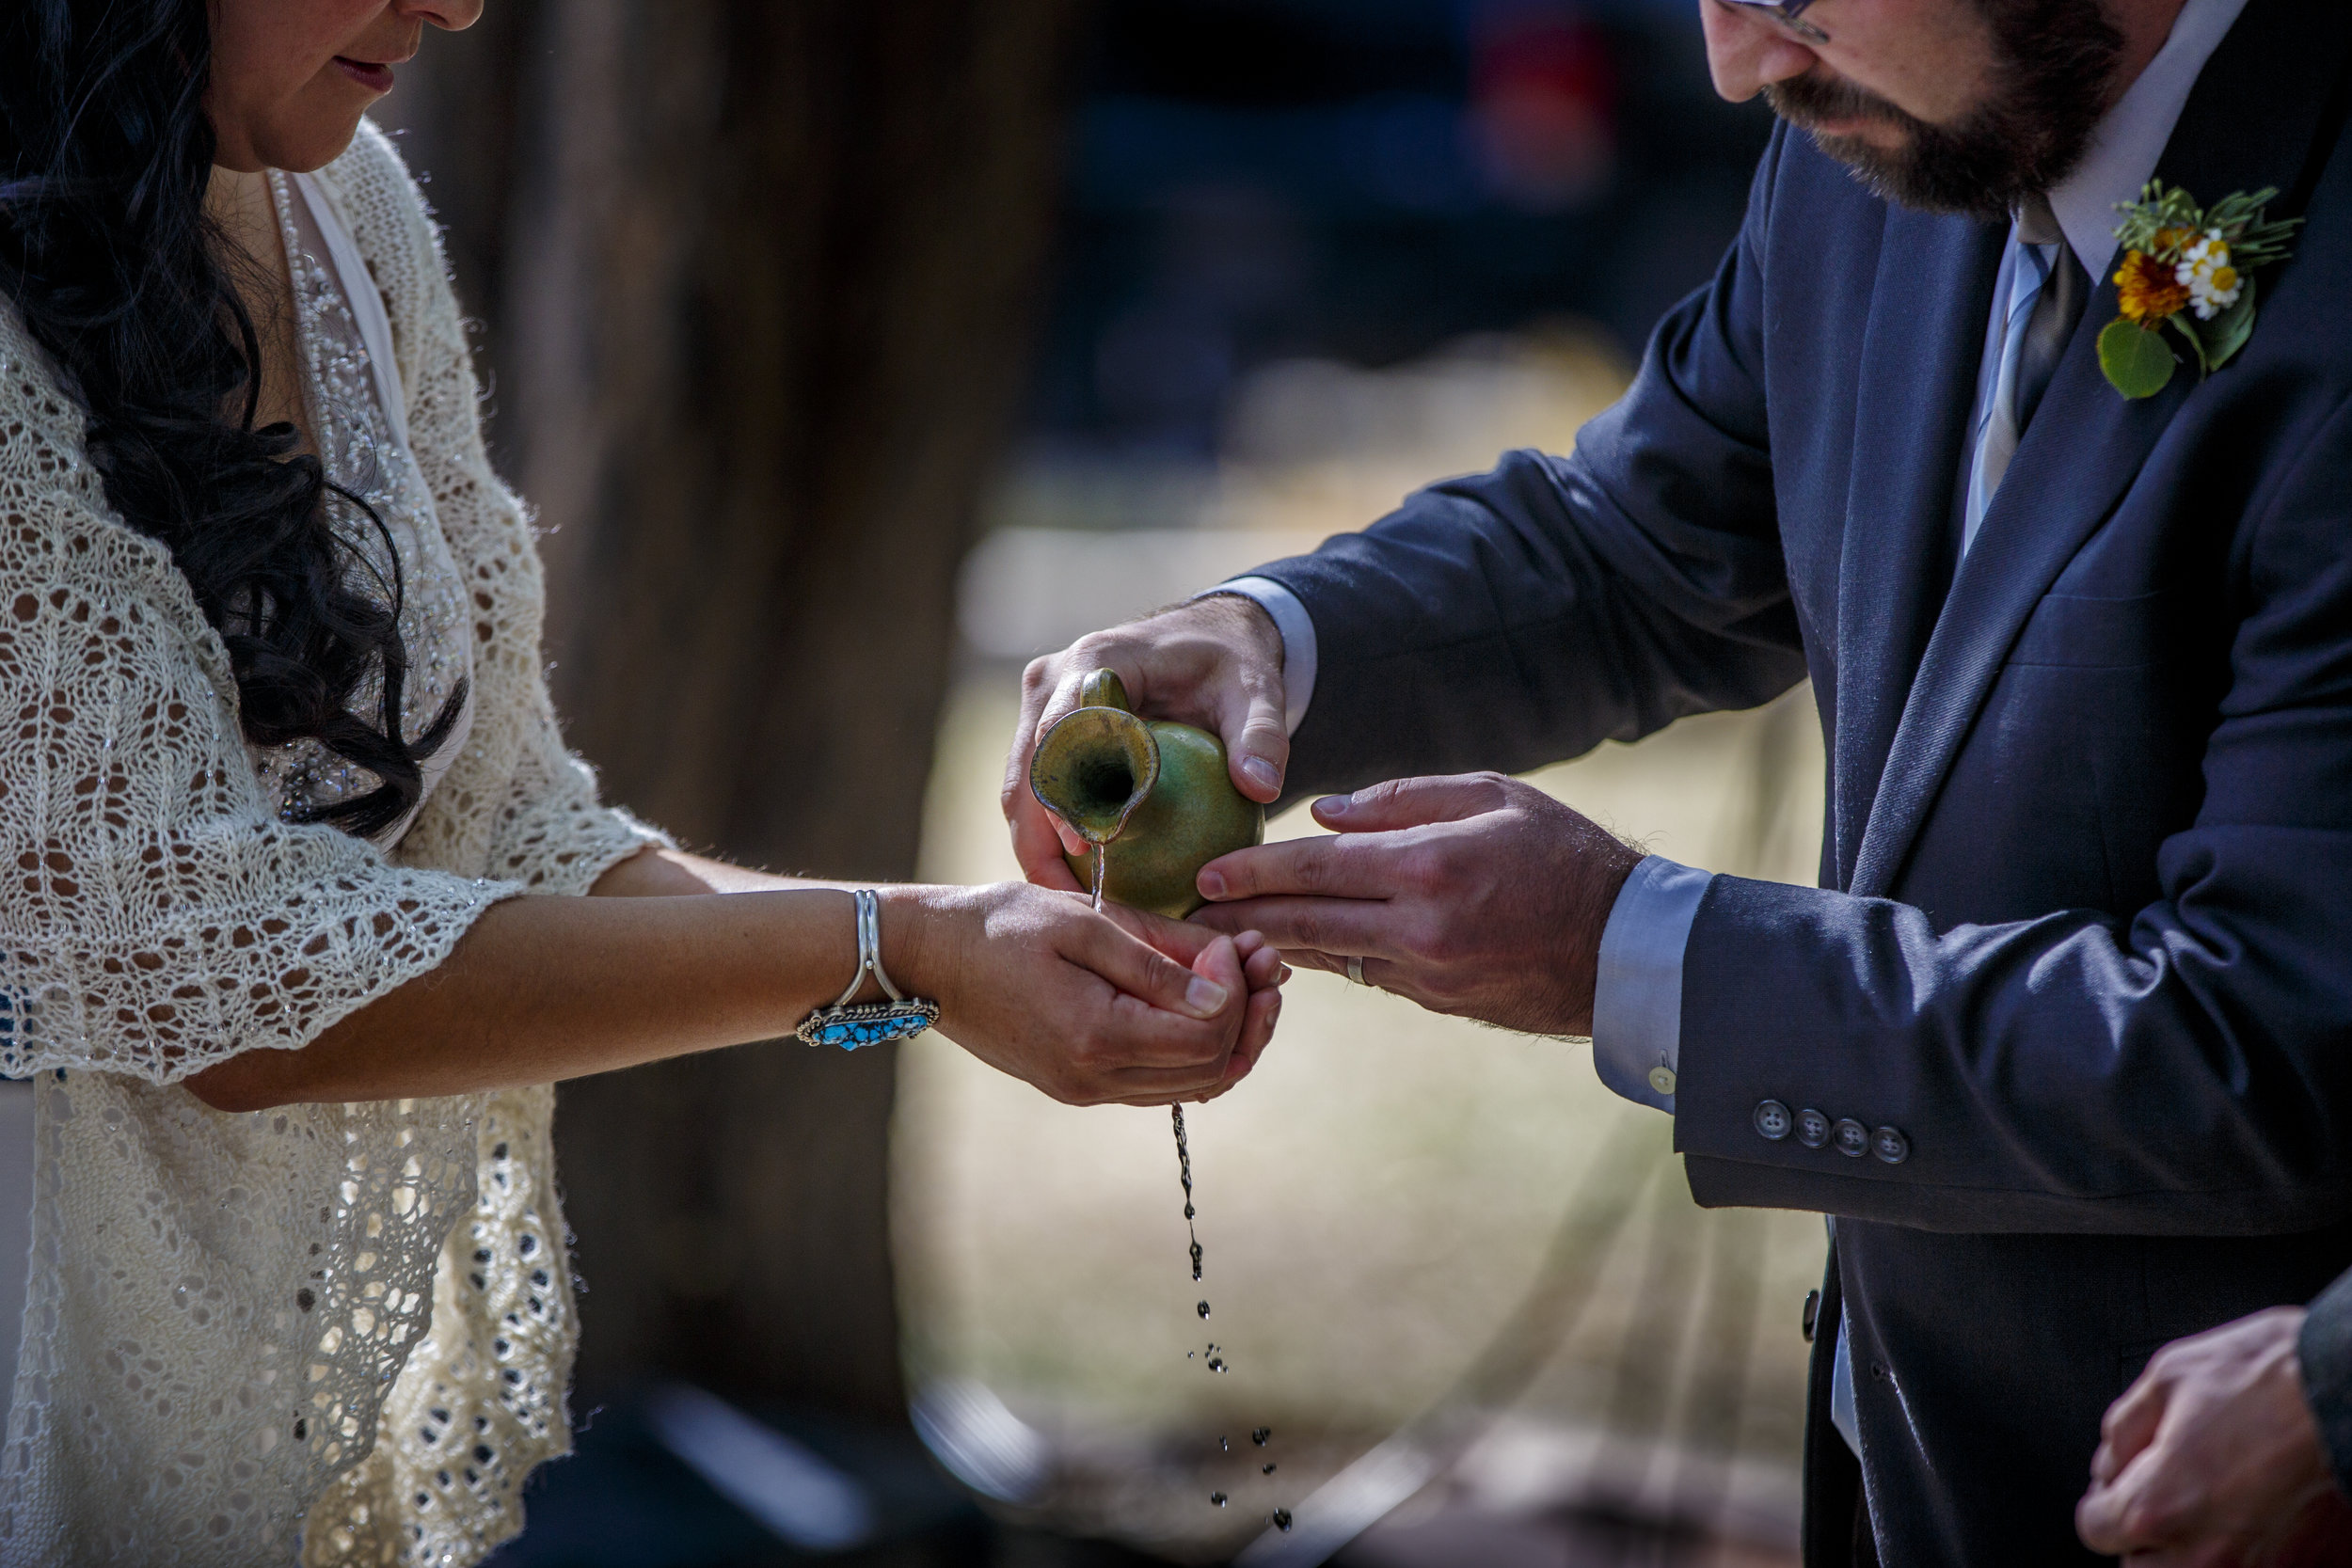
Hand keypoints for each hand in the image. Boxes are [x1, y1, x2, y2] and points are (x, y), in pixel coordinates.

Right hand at [891, 882, 1285, 1106]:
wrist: (929, 959)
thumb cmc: (1001, 926)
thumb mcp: (1084, 924)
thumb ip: (1158, 962)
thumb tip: (1227, 991)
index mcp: (1096, 1037)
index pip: (1207, 1035)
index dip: (1237, 989)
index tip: (1229, 941)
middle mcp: (1094, 1080)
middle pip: (1212, 1068)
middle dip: (1249, 1013)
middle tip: (1258, 956)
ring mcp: (1086, 1091)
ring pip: (1193, 1084)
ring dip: (1230, 1033)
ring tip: (1242, 976)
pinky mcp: (1080, 1086)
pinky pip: (1161, 1083)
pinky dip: (1194, 1048)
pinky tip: (1202, 1003)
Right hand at [1004, 595, 1288, 886]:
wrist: (1209, 639)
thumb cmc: (1231, 663)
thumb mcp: (1256, 692)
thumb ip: (1262, 735)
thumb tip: (1260, 789)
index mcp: (1095, 662)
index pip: (1061, 732)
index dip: (1063, 792)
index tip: (1083, 846)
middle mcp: (1052, 682)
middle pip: (1027, 770)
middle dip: (1037, 838)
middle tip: (1065, 900)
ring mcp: (1042, 708)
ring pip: (1021, 788)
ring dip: (1037, 846)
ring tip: (1068, 904)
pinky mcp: (1047, 733)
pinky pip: (1038, 792)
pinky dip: (1051, 837)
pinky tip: (1080, 885)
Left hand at [1187, 772, 1639, 1035]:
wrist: (1623, 947)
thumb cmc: (1562, 854)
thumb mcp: (1492, 796)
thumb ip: (1403, 801)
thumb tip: (1325, 816)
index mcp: (1429, 867)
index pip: (1317, 870)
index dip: (1254, 873)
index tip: (1204, 873)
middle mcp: (1420, 928)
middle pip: (1305, 923)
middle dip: (1238, 918)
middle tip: (1186, 915)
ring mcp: (1427, 973)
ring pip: (1327, 956)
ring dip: (1271, 944)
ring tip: (1222, 932)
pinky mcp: (1436, 1000)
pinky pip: (1366, 974)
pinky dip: (1327, 957)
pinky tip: (1294, 946)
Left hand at [2077, 1306, 2351, 1566]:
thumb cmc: (2276, 1378)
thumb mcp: (2170, 1377)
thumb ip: (2124, 1430)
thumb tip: (2108, 1463)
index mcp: (2157, 1506)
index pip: (2095, 1529)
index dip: (2104, 1498)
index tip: (2121, 1485)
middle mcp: (2205, 1555)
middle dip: (2145, 1533)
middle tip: (2169, 1495)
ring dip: (2192, 1551)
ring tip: (2214, 1507)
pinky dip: (2248, 1554)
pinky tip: (2258, 1518)